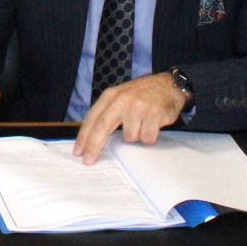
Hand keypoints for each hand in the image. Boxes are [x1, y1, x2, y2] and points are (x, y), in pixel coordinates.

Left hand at [72, 72, 187, 163]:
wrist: (169, 85)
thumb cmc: (142, 94)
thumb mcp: (120, 97)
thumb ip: (108, 113)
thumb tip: (93, 139)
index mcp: (111, 95)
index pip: (93, 118)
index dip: (84, 136)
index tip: (78, 152)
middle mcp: (122, 99)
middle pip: (103, 126)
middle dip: (94, 146)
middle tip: (88, 160)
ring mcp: (138, 106)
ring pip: (130, 137)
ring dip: (136, 137)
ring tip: (143, 124)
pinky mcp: (154, 114)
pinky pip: (147, 138)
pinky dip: (150, 137)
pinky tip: (153, 125)